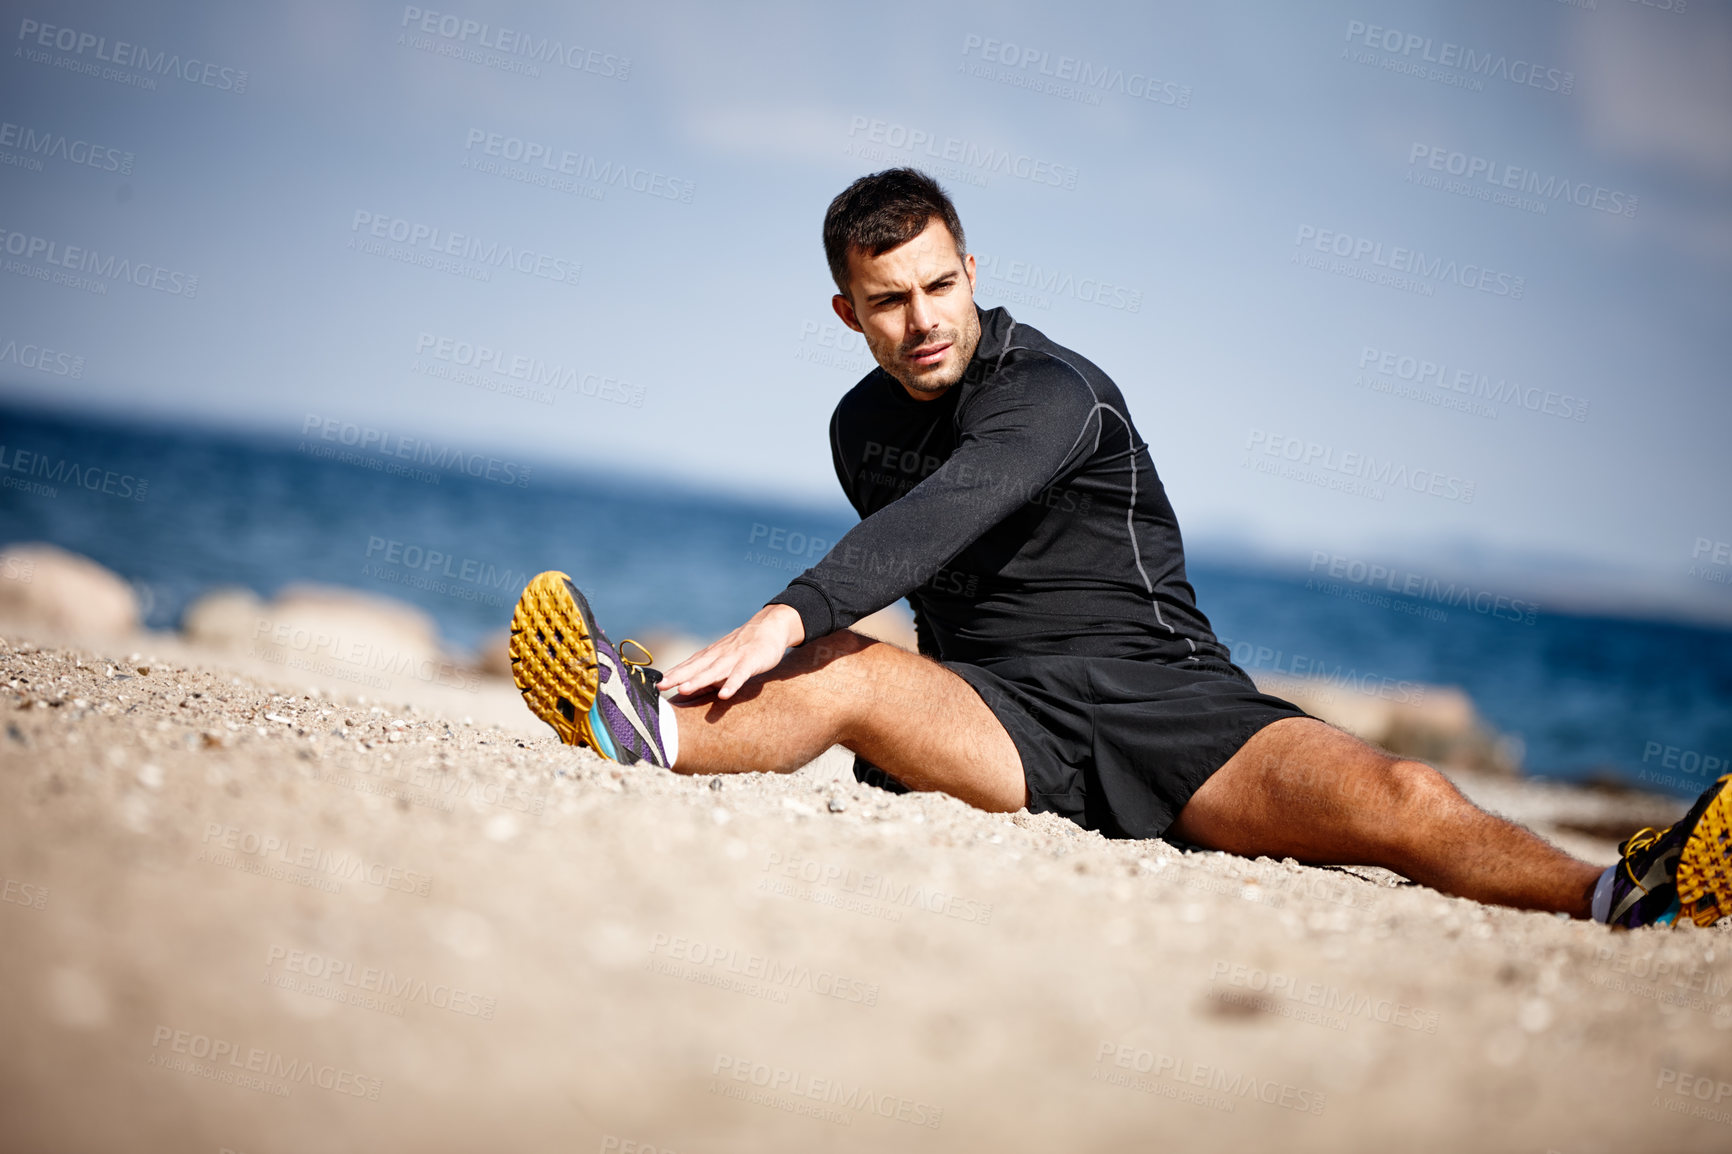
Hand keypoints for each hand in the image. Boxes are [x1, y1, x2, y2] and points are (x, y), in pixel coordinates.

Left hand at [659, 604, 805, 700]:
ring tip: (683, 690)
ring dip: (698, 680)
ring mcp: (734, 658)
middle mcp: (718, 656)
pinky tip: (724, 695)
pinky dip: (732, 683)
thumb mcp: (721, 660)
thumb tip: (684, 691)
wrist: (769, 627)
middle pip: (695, 667)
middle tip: (660, 686)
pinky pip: (740, 674)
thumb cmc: (742, 648)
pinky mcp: (751, 661)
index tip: (654, 685)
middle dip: (677, 676)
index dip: (671, 675)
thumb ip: (705, 674)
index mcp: (709, 656)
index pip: (687, 665)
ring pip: (714, 671)